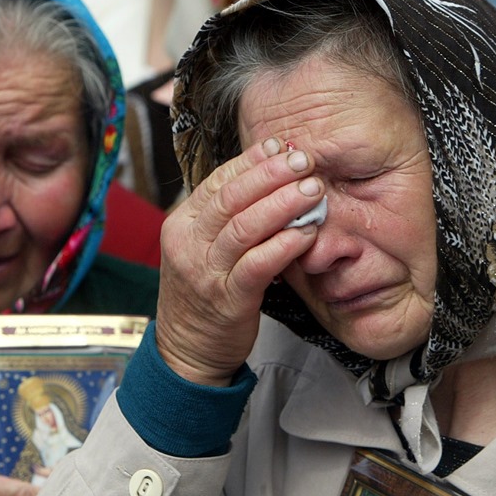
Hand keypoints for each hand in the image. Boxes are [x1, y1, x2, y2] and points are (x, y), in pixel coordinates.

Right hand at [156, 137, 322, 385]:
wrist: (188, 350)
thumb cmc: (204, 294)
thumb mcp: (204, 248)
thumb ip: (229, 217)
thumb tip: (270, 178)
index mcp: (182, 224)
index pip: (217, 182)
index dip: (251, 161)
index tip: (281, 145)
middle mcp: (188, 243)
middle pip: (230, 198)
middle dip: (270, 174)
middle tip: (304, 160)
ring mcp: (204, 272)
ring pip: (243, 227)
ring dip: (282, 204)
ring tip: (313, 190)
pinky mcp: (226, 299)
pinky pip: (256, 265)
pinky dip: (283, 246)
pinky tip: (306, 233)